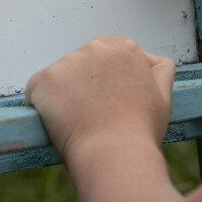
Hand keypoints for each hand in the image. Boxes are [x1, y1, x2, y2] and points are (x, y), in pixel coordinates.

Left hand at [26, 35, 174, 166]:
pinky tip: (59, 124)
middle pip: (82, 66)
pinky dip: (43, 107)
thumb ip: (160, 70)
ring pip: (60, 80)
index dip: (106, 82)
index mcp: (124, 47)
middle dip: (84, 87)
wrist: (114, 154)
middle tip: (96, 116)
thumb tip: (152, 60)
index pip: (106, 57)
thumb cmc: (139, 130)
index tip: (111, 103)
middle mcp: (94, 47)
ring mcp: (66, 62)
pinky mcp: (43, 80)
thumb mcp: (163, 95)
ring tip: (80, 123)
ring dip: (64, 98)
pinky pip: (37, 92)